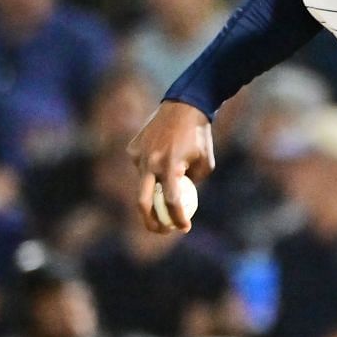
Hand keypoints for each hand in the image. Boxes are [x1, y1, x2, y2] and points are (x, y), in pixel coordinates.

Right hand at [131, 101, 214, 233]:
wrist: (184, 107)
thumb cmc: (199, 137)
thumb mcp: (205, 164)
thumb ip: (192, 184)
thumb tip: (183, 203)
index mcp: (171, 166)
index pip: (172, 202)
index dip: (178, 219)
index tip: (183, 228)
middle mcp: (150, 162)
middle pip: (143, 202)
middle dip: (151, 222)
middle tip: (161, 230)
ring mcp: (138, 155)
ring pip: (142, 184)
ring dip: (154, 192)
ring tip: (168, 184)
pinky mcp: (132, 148)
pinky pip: (140, 168)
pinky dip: (150, 172)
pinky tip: (161, 161)